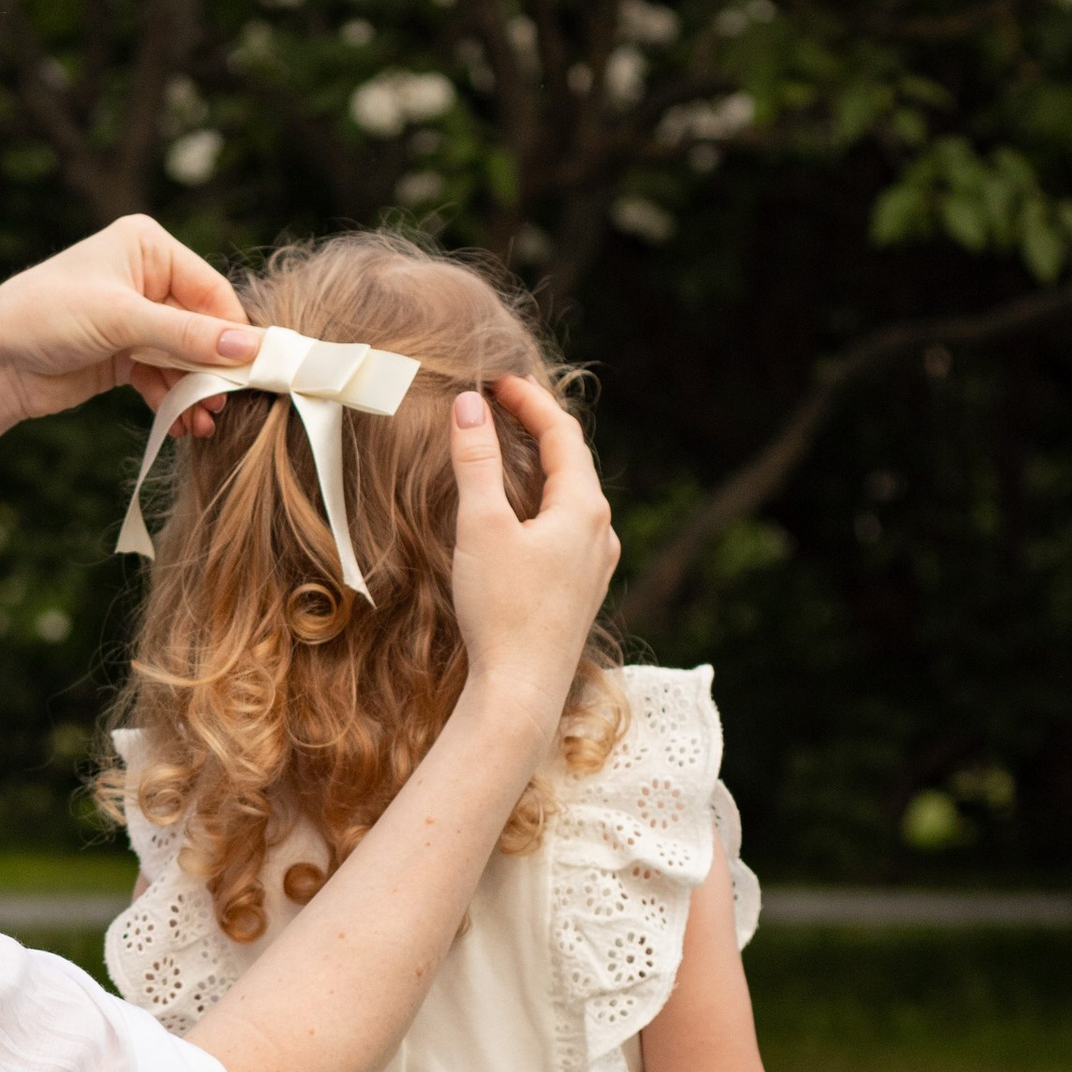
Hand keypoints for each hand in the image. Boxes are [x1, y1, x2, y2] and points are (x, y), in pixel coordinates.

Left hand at [0, 216, 258, 430]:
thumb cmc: (46, 317)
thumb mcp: (121, 321)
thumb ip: (186, 335)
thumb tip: (249, 348)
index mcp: (148, 247)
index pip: (211, 290)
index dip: (234, 332)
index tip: (255, 371)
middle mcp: (146, 278)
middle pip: (202, 326)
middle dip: (214, 368)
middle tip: (229, 405)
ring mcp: (135, 319)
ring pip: (184, 357)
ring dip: (195, 391)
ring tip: (205, 424)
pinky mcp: (123, 355)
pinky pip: (163, 377)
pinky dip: (173, 400)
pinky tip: (182, 425)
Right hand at [447, 376, 620, 738]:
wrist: (521, 692)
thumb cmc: (501, 610)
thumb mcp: (480, 527)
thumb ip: (475, 461)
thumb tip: (470, 405)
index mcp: (584, 507)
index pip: (562, 432)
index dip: (529, 399)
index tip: (496, 379)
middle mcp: (600, 532)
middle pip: (572, 462)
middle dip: (537, 428)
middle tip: (501, 404)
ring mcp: (595, 565)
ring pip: (572, 498)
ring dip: (541, 467)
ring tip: (510, 450)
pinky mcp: (580, 592)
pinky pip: (568, 529)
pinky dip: (543, 503)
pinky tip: (522, 516)